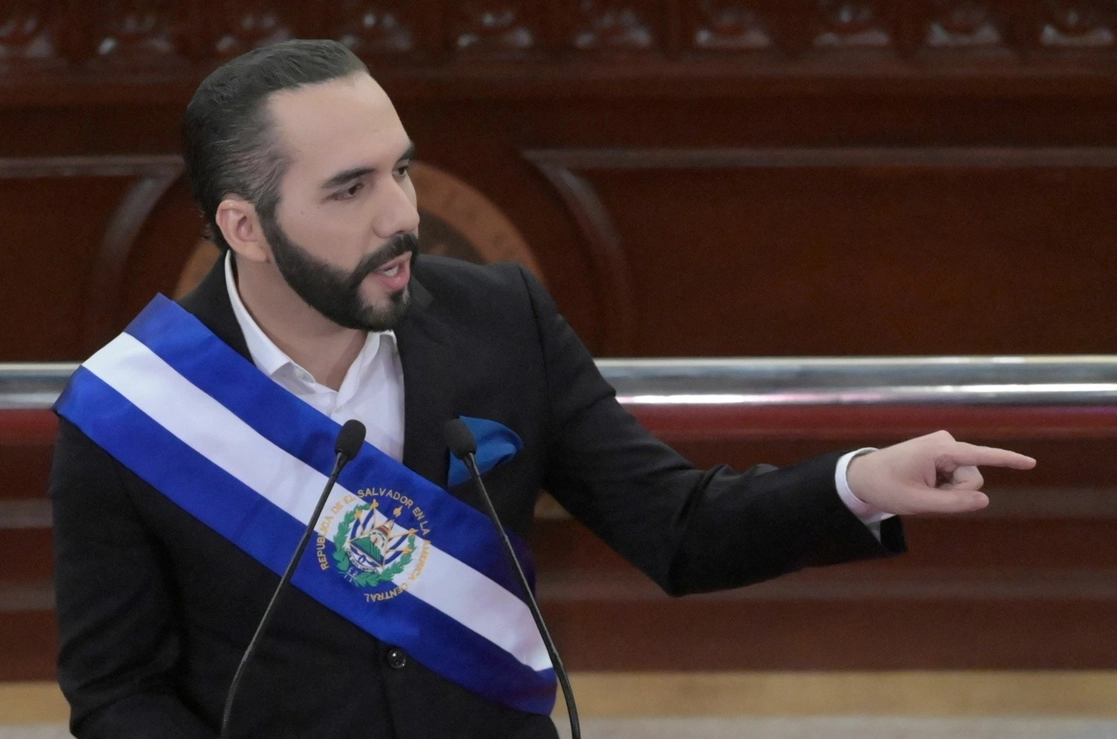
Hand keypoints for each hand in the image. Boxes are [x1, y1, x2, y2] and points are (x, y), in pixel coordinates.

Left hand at [846, 430, 1035, 515]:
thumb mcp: (918, 503)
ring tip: (921, 487)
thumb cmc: (886, 487)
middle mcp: (946, 442)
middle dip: (956, 492)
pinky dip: (944, 486)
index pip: (980, 456)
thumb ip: (953, 504)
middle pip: (973, 478)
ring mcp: (944, 446)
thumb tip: (984, 500)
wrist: (863, 475)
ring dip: (948, 490)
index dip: (1008, 460)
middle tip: (924, 493)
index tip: (1031, 463)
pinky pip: (956, 476)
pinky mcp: (943, 452)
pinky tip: (923, 483)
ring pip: (966, 480)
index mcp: (939, 450)